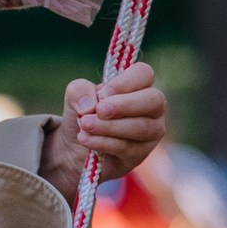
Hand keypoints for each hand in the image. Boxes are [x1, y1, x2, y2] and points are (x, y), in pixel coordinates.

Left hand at [41, 59, 166, 195]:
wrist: (73, 149)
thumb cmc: (82, 116)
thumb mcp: (75, 99)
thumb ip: (79, 91)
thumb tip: (90, 104)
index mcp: (137, 85)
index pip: (144, 74)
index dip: (126, 82)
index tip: (103, 94)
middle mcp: (151, 106)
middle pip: (153, 100)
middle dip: (124, 105)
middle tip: (99, 111)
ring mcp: (151, 131)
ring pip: (141, 127)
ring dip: (109, 126)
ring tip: (85, 126)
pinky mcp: (141, 153)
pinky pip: (127, 147)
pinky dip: (103, 142)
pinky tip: (86, 139)